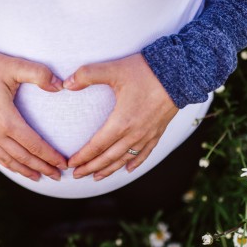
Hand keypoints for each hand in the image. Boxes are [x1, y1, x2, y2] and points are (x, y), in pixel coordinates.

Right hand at [0, 51, 67, 180]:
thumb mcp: (14, 66)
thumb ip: (39, 74)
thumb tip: (61, 86)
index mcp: (7, 120)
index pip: (34, 145)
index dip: (50, 156)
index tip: (64, 163)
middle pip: (24, 158)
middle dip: (43, 168)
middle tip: (58, 176)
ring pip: (10, 161)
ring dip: (27, 171)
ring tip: (40, 177)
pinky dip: (10, 165)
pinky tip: (18, 168)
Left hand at [63, 53, 178, 179]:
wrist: (180, 73)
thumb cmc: (145, 71)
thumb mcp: (114, 69)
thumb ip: (87, 75)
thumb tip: (66, 84)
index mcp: (121, 122)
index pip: (96, 146)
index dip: (82, 157)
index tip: (70, 164)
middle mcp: (134, 134)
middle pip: (108, 157)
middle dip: (91, 168)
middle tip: (77, 175)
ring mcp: (147, 135)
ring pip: (125, 159)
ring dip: (109, 169)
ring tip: (96, 177)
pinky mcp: (158, 131)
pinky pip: (144, 153)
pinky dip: (134, 163)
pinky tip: (127, 169)